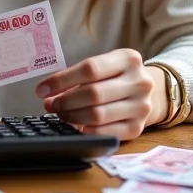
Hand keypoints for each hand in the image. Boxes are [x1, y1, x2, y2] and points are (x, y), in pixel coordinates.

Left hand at [35, 49, 167, 140]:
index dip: (62, 80)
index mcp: (128, 59)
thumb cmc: (117, 77)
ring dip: (72, 117)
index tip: (42, 89)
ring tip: (60, 114)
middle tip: (50, 104)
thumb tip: (48, 92)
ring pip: (97, 115)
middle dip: (65, 101)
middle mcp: (139, 82)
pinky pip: (105, 133)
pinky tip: (76, 126)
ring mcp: (141, 106)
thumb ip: (80, 75)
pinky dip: (85, 131)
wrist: (150, 92)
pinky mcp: (137, 128)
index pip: (90, 68)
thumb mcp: (106, 66)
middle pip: (93, 94)